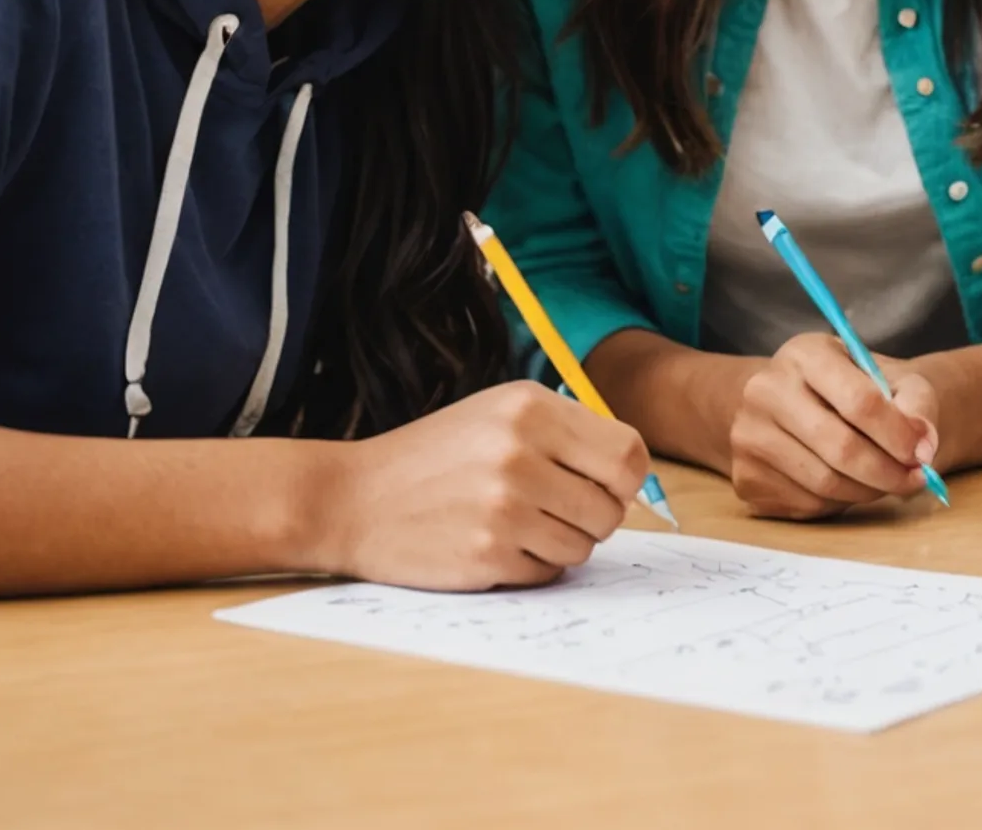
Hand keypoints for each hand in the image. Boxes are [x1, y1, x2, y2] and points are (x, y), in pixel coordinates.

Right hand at [313, 381, 649, 589]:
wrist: (349, 499)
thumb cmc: (432, 457)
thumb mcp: (497, 415)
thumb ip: (564, 433)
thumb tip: (631, 475)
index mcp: (531, 409)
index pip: (628, 455)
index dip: (624, 480)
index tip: (604, 487)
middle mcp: (521, 454)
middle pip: (611, 508)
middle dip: (595, 518)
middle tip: (556, 512)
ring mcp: (505, 507)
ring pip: (584, 545)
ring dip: (560, 544)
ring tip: (515, 525)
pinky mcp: (488, 555)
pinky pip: (547, 572)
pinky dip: (529, 566)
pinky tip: (493, 545)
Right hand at [727, 331, 940, 518]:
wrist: (793, 403)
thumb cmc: (851, 389)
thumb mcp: (890, 378)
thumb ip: (916, 403)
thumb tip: (924, 445)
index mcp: (805, 354)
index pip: (859, 401)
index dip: (898, 435)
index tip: (922, 453)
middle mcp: (765, 391)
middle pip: (840, 448)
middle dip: (888, 472)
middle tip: (915, 480)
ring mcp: (748, 436)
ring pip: (824, 483)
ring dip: (868, 492)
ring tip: (887, 481)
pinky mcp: (745, 477)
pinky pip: (806, 504)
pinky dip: (840, 503)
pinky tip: (850, 485)